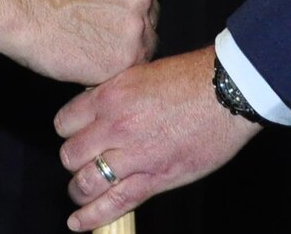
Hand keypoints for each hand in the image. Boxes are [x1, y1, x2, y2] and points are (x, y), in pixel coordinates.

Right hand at [0, 0, 155, 83]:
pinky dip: (109, 72)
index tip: (110, 19)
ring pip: (141, 49)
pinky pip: (126, 71)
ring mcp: (137, 27)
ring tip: (89, 52)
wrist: (20, 6)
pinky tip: (86, 64)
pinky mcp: (126, 59)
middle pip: (148, 21)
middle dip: (128, 31)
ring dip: (120, 53)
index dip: (127, 9)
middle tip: (99, 38)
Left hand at [55, 47, 261, 230]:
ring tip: (81, 191)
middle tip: (82, 161)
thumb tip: (99, 105)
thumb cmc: (191, 77)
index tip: (74, 134)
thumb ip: (115, 92)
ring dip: (80, 189)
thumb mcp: (140, 73)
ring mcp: (134, 156)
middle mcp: (115, 127)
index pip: (64, 122)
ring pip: (86, 182)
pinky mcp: (155, 179)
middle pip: (70, 155)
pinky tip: (79, 223)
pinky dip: (92, 217)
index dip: (67, 130)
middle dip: (73, 161)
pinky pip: (115, 204)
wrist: (226, 93)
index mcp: (109, 96)